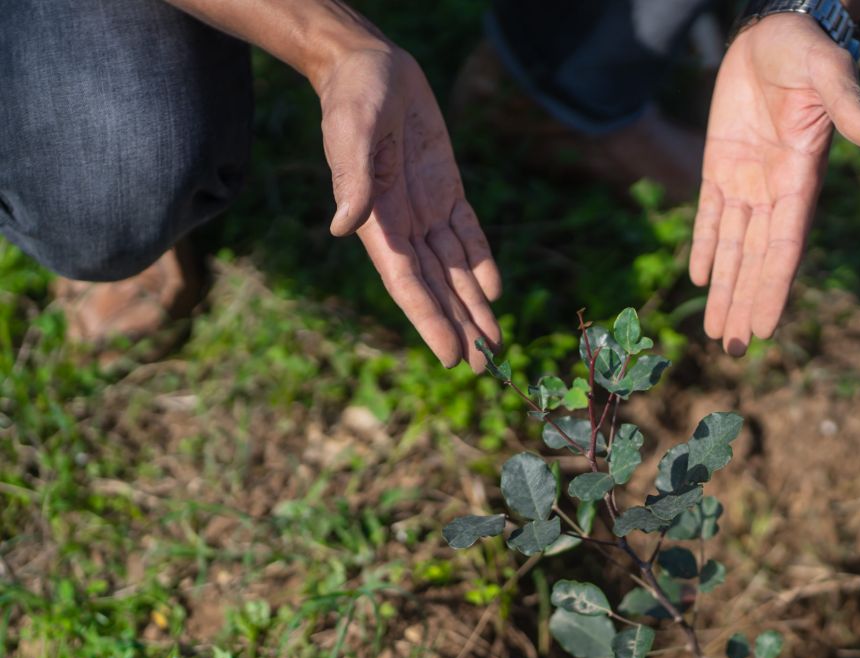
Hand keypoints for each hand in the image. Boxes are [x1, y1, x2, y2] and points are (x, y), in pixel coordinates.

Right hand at [317, 47, 500, 371]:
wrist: (368, 64)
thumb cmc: (352, 96)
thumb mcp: (349, 132)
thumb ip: (351, 180)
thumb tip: (342, 227)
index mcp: (378, 220)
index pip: (408, 282)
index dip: (430, 320)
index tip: (452, 356)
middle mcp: (403, 223)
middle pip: (436, 287)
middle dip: (460, 327)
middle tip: (486, 368)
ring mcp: (426, 208)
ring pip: (454, 268)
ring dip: (474, 306)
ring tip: (495, 342)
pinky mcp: (446, 188)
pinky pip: (467, 233)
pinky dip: (480, 261)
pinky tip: (493, 291)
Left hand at [690, 13, 859, 354]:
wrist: (776, 27)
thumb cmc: (807, 48)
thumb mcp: (829, 72)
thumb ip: (849, 107)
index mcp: (802, 179)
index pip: (784, 247)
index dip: (772, 288)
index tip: (764, 328)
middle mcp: (775, 190)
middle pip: (756, 260)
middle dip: (745, 304)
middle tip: (733, 350)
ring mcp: (747, 180)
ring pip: (733, 248)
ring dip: (725, 289)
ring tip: (716, 332)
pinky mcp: (720, 164)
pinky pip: (711, 215)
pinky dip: (706, 246)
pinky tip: (700, 280)